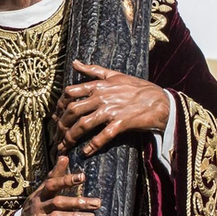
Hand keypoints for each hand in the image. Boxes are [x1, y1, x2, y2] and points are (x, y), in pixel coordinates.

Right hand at [22, 154, 100, 215]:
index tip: (83, 177)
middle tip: (97, 203)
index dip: (66, 180)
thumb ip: (54, 176)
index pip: (53, 184)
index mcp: (41, 194)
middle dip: (77, 202)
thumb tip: (65, 156)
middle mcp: (38, 206)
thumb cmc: (37, 207)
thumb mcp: (43, 191)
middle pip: (58, 202)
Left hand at [55, 62, 170, 156]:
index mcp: (99, 85)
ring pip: (83, 125)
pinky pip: (102, 136)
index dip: (59, 105)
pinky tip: (85, 153)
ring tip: (65, 146)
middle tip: (57, 135)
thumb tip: (74, 62)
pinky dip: (92, 146)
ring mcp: (111, 110)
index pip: (70, 92)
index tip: (56, 116)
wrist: (160, 101)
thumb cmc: (138, 88)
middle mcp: (102, 97)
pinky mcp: (121, 123)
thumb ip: (92, 70)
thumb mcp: (114, 75)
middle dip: (61, 125)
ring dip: (71, 137)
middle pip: (73, 110)